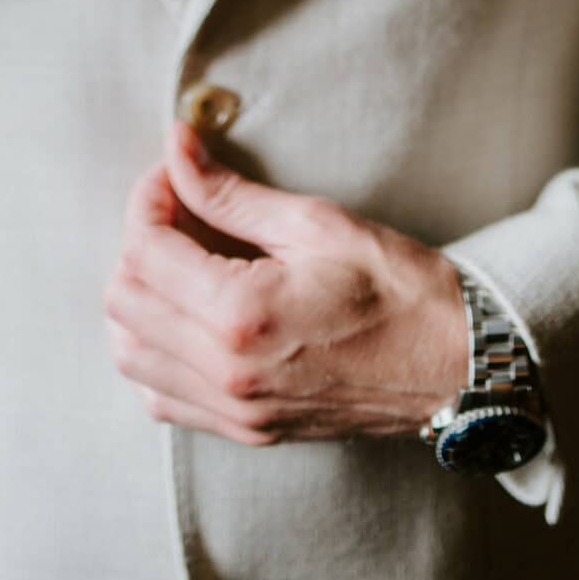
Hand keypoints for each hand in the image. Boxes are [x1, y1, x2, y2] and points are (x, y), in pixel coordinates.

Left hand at [103, 124, 466, 444]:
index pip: (145, 251)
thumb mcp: (315, 223)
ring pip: (130, 354)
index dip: (149, 198)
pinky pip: (161, 396)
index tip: (175, 172)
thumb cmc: (399, 289)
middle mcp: (226, 374)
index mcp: (241, 318)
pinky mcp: (247, 430)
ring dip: (139, 298)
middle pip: (123, 302)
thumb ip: (230, 193)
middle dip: (139, 242)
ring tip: (183, 259)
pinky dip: (155, 351)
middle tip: (179, 210)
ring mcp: (235, 412)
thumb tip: (177, 149)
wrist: (455, 364)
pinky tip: (190, 315)